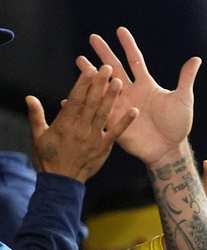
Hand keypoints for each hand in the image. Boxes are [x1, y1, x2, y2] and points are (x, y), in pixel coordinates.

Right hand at [27, 64, 137, 181]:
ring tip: (120, 82)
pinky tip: (134, 111)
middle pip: (91, 103)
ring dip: (112, 98)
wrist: (62, 182)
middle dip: (99, 85)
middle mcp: (80, 129)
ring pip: (104, 114)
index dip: (82, 84)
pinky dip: (125, 122)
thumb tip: (29, 98)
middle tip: (108, 68)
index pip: (75, 100)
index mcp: (64, 124)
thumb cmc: (48, 158)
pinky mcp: (104, 148)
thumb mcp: (38, 136)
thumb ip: (36, 115)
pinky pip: (116, 133)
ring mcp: (94, 138)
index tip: (89, 69)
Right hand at [78, 27, 200, 167]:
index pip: (135, 60)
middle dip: (104, 53)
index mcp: (146, 85)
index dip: (128, 45)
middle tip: (93, 38)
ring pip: (103, 86)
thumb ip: (185, 78)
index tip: (120, 30)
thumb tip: (196, 59)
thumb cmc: (178, 124)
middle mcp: (131, 92)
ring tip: (80, 61)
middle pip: (115, 69)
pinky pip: (98, 109)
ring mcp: (121, 106)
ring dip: (91, 74)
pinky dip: (86, 102)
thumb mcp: (183, 99)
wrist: (169, 148)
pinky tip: (73, 94)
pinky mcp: (114, 121)